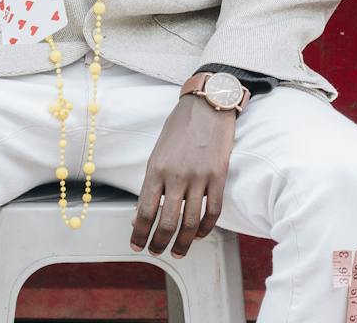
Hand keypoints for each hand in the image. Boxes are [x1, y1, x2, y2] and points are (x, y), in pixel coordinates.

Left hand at [131, 96, 237, 257]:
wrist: (208, 105)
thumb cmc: (180, 127)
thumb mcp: (158, 152)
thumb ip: (152, 181)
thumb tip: (143, 212)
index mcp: (156, 168)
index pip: (144, 211)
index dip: (139, 233)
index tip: (137, 245)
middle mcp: (177, 175)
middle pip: (167, 222)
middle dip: (160, 243)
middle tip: (157, 252)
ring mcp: (200, 176)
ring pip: (190, 222)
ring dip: (183, 243)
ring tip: (178, 251)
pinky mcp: (219, 175)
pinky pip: (213, 211)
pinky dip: (205, 228)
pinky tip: (199, 234)